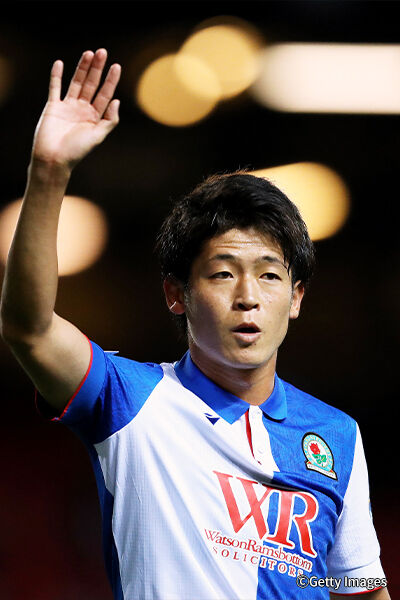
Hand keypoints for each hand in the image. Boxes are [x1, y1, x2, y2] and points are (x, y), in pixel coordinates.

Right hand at [32, 49, 120, 169]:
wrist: (53, 159)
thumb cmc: (76, 151)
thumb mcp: (98, 137)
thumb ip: (109, 120)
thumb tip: (117, 101)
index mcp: (95, 117)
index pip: (105, 95)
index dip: (111, 81)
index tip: (116, 66)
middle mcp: (82, 110)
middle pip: (91, 85)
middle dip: (97, 69)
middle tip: (102, 51)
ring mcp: (68, 107)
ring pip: (76, 83)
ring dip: (82, 68)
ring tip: (88, 53)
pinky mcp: (53, 107)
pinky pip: (55, 88)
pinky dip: (56, 76)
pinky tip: (60, 63)